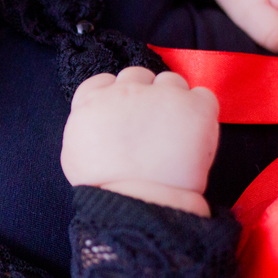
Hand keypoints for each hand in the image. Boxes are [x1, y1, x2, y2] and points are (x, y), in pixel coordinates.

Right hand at [61, 67, 218, 215]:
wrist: (138, 201)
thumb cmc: (105, 186)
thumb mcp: (74, 154)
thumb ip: (86, 126)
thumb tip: (101, 124)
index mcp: (93, 100)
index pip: (104, 81)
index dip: (115, 94)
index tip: (124, 111)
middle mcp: (126, 89)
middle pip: (138, 76)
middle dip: (144, 95)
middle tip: (150, 123)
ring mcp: (162, 94)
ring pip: (171, 81)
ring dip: (172, 99)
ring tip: (175, 129)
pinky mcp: (195, 106)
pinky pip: (203, 95)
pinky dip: (200, 110)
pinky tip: (195, 131)